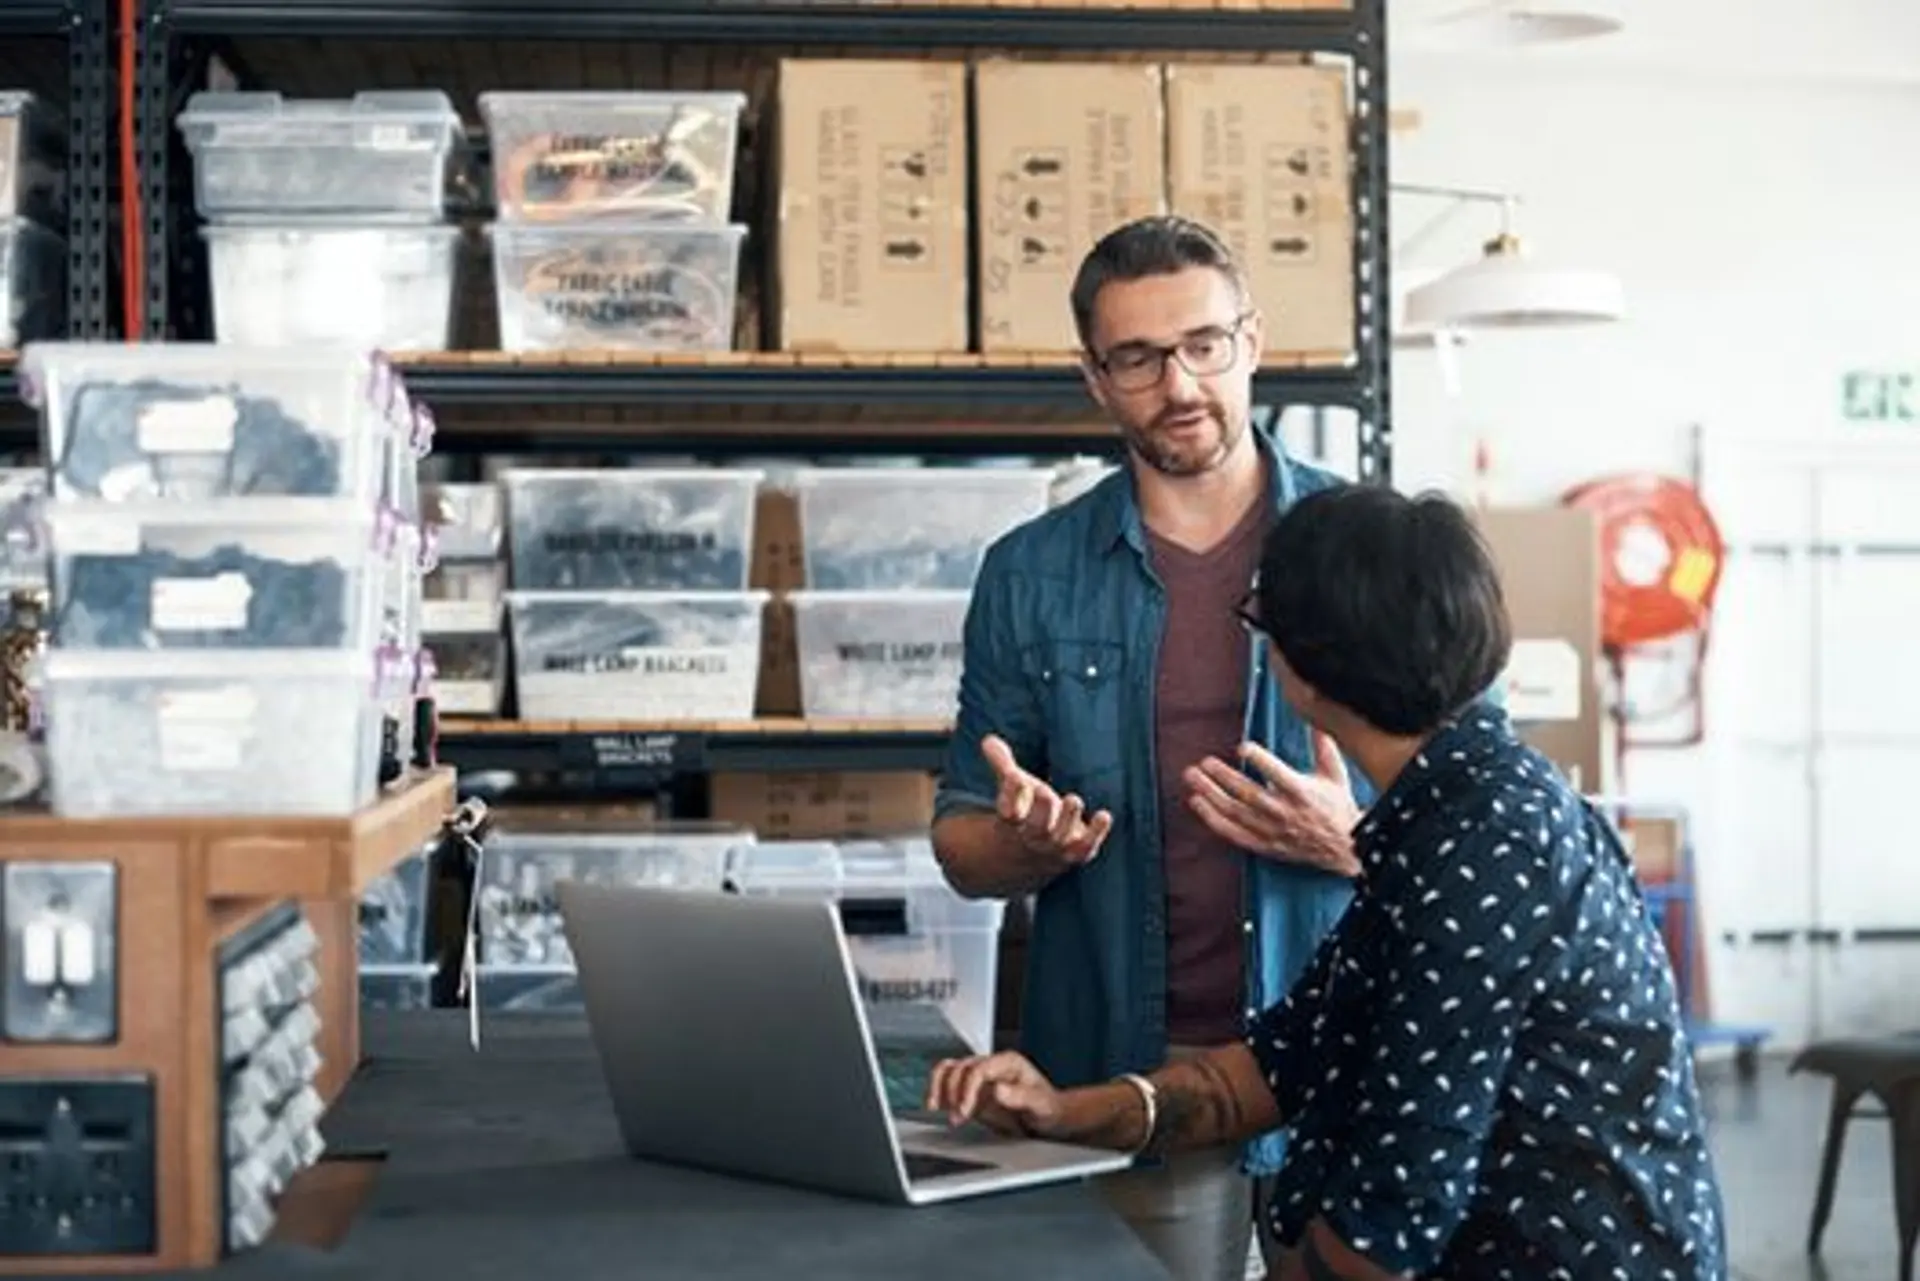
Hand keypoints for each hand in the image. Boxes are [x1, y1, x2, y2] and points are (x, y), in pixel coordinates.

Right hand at [925, 1051, 1064, 1137]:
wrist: (1049, 1118)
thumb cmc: (1049, 1108)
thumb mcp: (1041, 1104)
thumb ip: (1021, 1096)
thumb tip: (997, 1089)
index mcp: (1009, 1062)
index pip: (978, 1069)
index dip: (967, 1089)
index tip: (964, 1110)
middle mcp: (992, 1065)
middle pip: (960, 1069)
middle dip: (954, 1093)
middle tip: (957, 1118)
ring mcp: (981, 1077)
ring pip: (949, 1070)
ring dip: (940, 1088)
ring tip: (937, 1108)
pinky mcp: (973, 1091)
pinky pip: (948, 1083)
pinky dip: (938, 1092)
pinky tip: (936, 1106)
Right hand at [981, 734, 1113, 868]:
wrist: (1031, 857)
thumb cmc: (1023, 813)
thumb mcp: (1012, 790)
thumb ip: (1001, 764)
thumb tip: (988, 740)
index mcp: (1013, 822)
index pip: (1008, 811)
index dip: (1011, 794)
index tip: (1014, 776)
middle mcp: (1033, 837)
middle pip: (1036, 828)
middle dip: (1041, 810)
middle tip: (1044, 792)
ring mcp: (1056, 847)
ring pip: (1060, 838)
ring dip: (1067, 819)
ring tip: (1073, 800)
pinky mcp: (1077, 851)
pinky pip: (1086, 847)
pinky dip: (1096, 833)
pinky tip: (1104, 816)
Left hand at [1183, 731, 1362, 876]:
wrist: (1346, 848)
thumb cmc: (1337, 807)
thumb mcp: (1335, 773)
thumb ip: (1323, 745)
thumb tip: (1316, 716)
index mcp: (1302, 792)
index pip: (1278, 775)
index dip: (1260, 760)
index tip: (1242, 746)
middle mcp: (1284, 812)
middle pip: (1248, 794)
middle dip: (1223, 777)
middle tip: (1203, 762)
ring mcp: (1271, 830)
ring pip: (1235, 812)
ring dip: (1211, 795)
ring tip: (1192, 777)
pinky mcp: (1264, 844)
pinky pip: (1233, 833)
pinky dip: (1213, 820)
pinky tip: (1197, 804)